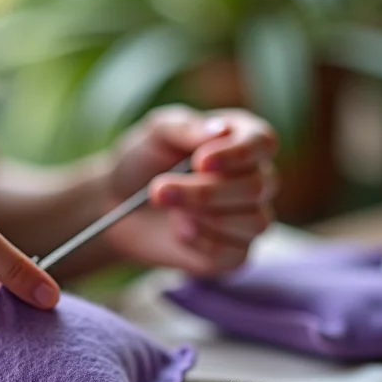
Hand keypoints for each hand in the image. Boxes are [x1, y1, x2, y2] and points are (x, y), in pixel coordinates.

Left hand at [103, 105, 278, 274]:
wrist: (118, 204)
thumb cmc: (143, 160)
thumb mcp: (156, 133)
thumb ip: (186, 127)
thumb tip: (220, 130)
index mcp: (243, 139)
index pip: (263, 142)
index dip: (238, 154)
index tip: (200, 162)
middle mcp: (255, 177)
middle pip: (256, 187)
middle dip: (205, 192)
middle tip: (159, 190)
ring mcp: (249, 218)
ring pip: (254, 222)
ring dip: (205, 217)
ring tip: (169, 210)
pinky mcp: (234, 253)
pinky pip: (234, 254)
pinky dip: (202, 243)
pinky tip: (178, 231)